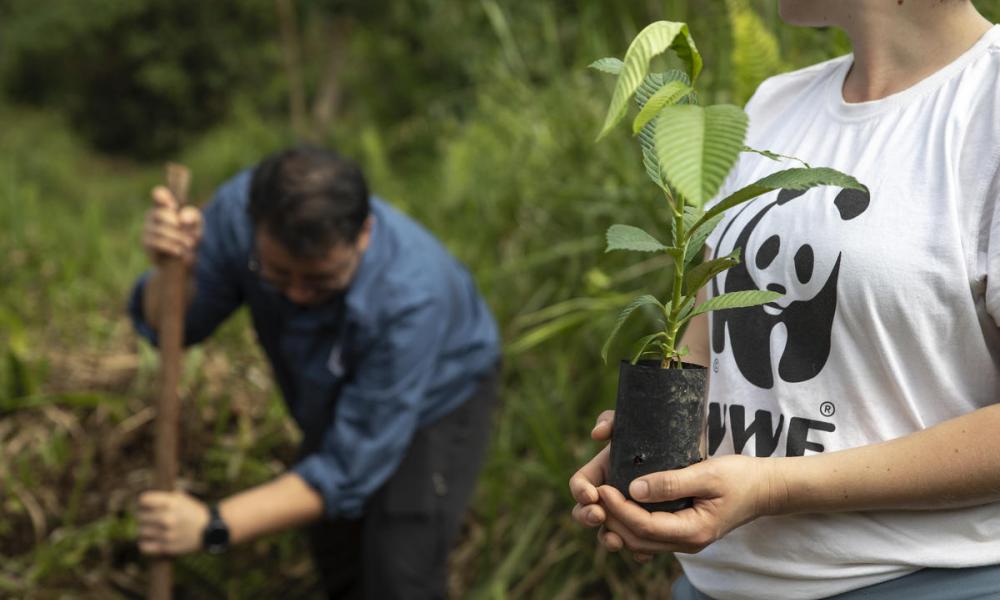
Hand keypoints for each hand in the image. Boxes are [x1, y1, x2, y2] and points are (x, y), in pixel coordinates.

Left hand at [137, 490, 210, 555]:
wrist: (211, 529)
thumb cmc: (193, 512)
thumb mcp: (182, 498)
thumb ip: (164, 498)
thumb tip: (144, 500)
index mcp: (171, 503)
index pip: (143, 500)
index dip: (144, 502)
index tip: (146, 504)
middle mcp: (167, 518)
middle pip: (140, 516)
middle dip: (144, 515)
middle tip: (149, 517)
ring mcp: (166, 534)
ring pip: (141, 531)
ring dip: (145, 529)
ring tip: (151, 527)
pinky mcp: (167, 547)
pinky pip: (144, 546)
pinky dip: (144, 543)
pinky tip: (149, 539)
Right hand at [143, 186, 202, 267]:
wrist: (182, 261)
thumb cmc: (189, 238)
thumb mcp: (197, 226)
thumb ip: (194, 217)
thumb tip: (182, 217)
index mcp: (166, 206)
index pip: (159, 194)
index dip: (164, 197)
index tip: (174, 207)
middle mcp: (153, 214)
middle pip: (161, 213)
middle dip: (178, 226)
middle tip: (192, 236)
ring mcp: (147, 228)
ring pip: (161, 229)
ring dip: (179, 238)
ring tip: (189, 245)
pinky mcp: (146, 242)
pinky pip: (158, 242)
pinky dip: (172, 247)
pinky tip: (180, 251)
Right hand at [570, 411, 657, 560]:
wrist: (702, 453)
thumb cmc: (669, 434)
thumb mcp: (643, 422)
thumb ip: (616, 422)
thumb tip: (597, 434)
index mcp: (605, 469)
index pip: (580, 484)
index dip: (581, 492)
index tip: (594, 494)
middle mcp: (613, 491)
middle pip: (585, 511)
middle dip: (586, 517)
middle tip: (599, 515)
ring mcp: (629, 508)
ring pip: (609, 530)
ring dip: (608, 538)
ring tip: (616, 541)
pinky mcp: (649, 523)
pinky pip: (637, 544)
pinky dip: (636, 550)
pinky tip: (646, 553)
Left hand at [596, 455, 780, 556]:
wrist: (765, 489)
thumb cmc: (740, 477)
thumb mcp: (708, 474)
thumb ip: (672, 481)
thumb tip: (634, 487)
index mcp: (693, 530)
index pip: (644, 526)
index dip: (619, 508)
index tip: (602, 487)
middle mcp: (687, 543)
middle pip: (637, 540)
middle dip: (612, 518)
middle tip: (594, 493)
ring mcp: (684, 540)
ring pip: (640, 542)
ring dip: (618, 524)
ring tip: (601, 499)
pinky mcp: (682, 532)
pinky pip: (649, 536)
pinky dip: (630, 524)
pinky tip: (620, 505)